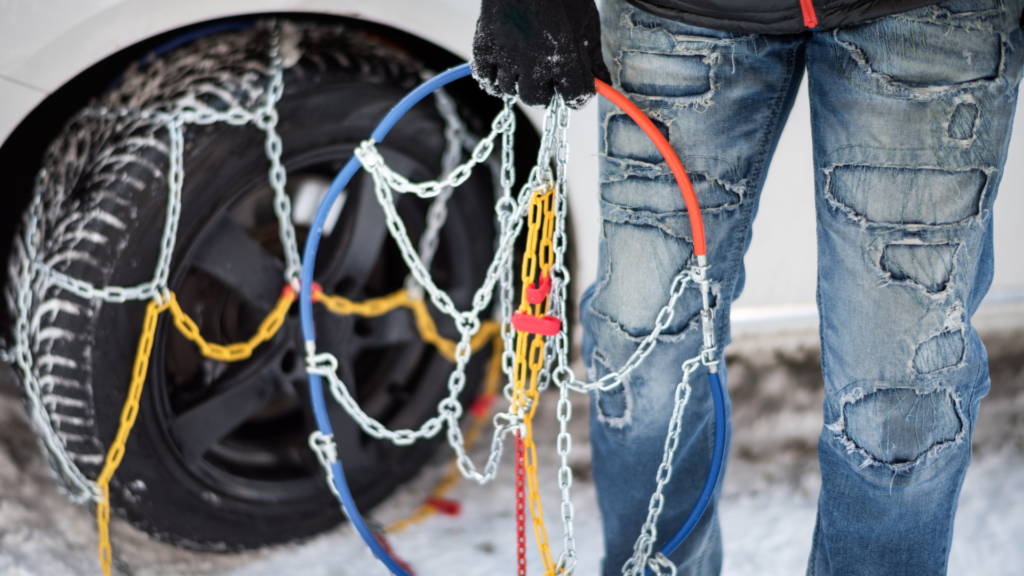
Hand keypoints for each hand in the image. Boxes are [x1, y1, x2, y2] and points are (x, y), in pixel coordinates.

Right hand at [472, 0, 611, 108]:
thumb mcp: (586, 22)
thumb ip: (593, 57)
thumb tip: (604, 82)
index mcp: (564, 56)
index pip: (575, 97)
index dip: (578, 94)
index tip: (575, 87)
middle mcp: (533, 63)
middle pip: (538, 100)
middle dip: (546, 93)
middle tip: (549, 79)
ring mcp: (506, 56)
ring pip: (511, 91)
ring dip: (520, 85)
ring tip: (526, 70)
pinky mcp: (484, 48)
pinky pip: (486, 80)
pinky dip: (494, 82)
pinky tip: (504, 73)